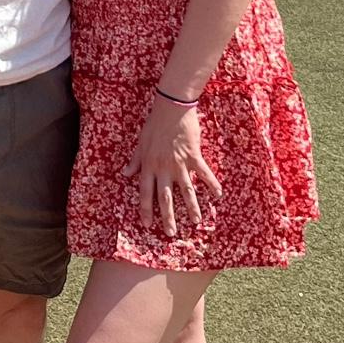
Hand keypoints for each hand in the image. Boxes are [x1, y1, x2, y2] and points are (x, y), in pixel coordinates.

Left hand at [124, 100, 222, 233]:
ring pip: (186, 191)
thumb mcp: (140, 143)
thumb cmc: (154, 124)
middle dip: (167, 217)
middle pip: (165, 197)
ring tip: (196, 222)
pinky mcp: (194, 157)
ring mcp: (179, 164)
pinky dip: (212, 185)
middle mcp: (163, 168)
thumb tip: (125, 174)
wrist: (171, 108)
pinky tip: (218, 196)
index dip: (145, 209)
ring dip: (191, 207)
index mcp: (148, 165)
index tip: (147, 224)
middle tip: (171, 233)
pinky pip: (204, 174)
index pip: (145, 192)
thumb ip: (134, 161)